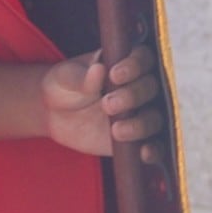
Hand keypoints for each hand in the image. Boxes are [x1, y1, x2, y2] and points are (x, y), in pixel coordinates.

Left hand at [41, 45, 165, 163]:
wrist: (56, 114)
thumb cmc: (63, 86)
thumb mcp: (65, 77)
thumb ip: (82, 77)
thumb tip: (99, 69)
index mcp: (125, 63)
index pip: (142, 58)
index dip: (134, 66)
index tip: (115, 75)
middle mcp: (139, 86)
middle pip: (151, 88)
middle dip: (133, 96)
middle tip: (108, 104)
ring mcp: (141, 113)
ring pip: (155, 118)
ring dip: (140, 124)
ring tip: (116, 130)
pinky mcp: (139, 138)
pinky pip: (155, 145)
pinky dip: (154, 150)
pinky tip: (143, 153)